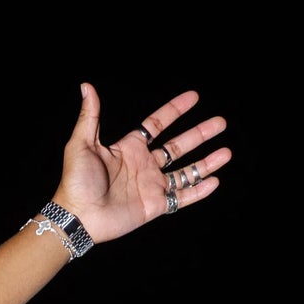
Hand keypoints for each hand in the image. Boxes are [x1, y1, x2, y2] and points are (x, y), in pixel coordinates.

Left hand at [53, 83, 231, 244]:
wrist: (77, 217)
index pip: (157, 124)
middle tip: (221, 123)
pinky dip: (199, 191)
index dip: (175, 110)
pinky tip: (215, 181)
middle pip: (178, 146)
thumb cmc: (76, 181)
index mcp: (129, 148)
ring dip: (206, 163)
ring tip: (227, 153)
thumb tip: (87, 86)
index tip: (194, 97)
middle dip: (200, 134)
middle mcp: (143, 166)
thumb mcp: (81, 143)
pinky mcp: (154, 206)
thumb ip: (90, 116)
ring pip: (185, 172)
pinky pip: (181, 198)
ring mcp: (150, 186)